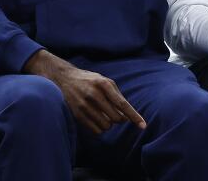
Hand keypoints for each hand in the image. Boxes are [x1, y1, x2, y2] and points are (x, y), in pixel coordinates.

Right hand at [25, 50, 145, 134]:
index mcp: (104, 84)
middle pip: (116, 118)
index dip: (134, 116)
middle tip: (115, 114)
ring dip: (108, 124)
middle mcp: (94, 94)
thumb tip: (128, 116)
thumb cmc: (89, 80)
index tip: (143, 125)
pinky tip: (96, 119)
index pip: (122, 104)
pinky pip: (95, 130)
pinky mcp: (77, 114)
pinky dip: (100, 128)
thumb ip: (117, 96)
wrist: (64, 78)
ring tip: (103, 115)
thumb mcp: (104, 81)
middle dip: (119, 119)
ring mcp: (84, 105)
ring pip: (106, 126)